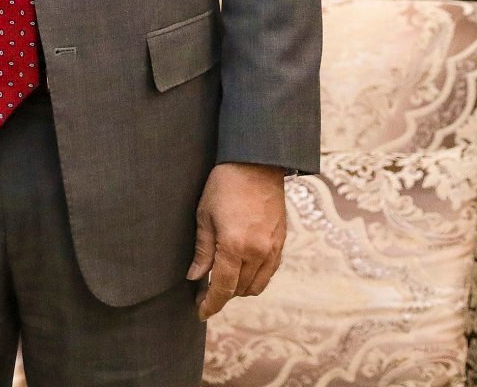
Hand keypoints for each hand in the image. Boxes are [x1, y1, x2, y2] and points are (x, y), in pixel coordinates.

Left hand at [187, 162, 287, 319]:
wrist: (256, 163)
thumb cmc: (225, 185)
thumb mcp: (204, 215)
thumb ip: (202, 250)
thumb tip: (195, 277)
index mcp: (234, 246)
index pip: (222, 288)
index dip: (211, 304)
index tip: (201, 312)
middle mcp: (257, 252)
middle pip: (239, 289)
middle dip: (222, 295)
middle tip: (205, 292)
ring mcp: (272, 248)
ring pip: (256, 285)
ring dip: (239, 288)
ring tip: (223, 280)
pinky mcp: (281, 243)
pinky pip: (269, 272)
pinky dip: (255, 278)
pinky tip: (242, 270)